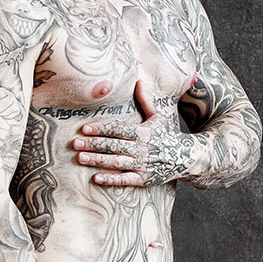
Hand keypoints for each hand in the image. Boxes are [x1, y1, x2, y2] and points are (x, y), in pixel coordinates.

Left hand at [72, 80, 192, 186]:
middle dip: (94, 144)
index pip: (118, 129)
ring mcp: (143, 165)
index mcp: (144, 132)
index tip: (84, 128)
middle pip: (114, 145)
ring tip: (80, 158)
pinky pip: (125, 180)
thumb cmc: (168, 134)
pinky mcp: (144, 179)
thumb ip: (146, 100)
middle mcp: (142, 148)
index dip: (101, 128)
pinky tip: (96, 178)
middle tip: (75, 143)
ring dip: (97, 160)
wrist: (187, 157)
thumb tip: (139, 81)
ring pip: (116, 162)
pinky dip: (111, 180)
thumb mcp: (159, 116)